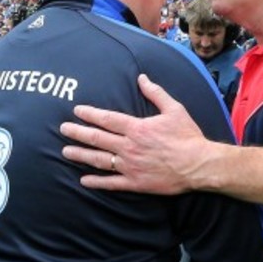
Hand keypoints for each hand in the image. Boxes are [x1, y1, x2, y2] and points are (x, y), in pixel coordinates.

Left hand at [60, 74, 209, 193]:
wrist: (199, 165)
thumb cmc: (188, 136)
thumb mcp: (174, 109)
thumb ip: (156, 93)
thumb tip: (142, 78)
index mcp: (137, 128)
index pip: (107, 119)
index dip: (90, 114)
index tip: (77, 111)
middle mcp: (129, 147)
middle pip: (97, 138)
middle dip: (78, 133)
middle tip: (64, 129)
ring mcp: (130, 166)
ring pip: (99, 160)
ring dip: (81, 155)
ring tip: (66, 152)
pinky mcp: (135, 183)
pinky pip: (111, 183)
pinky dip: (96, 182)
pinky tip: (84, 181)